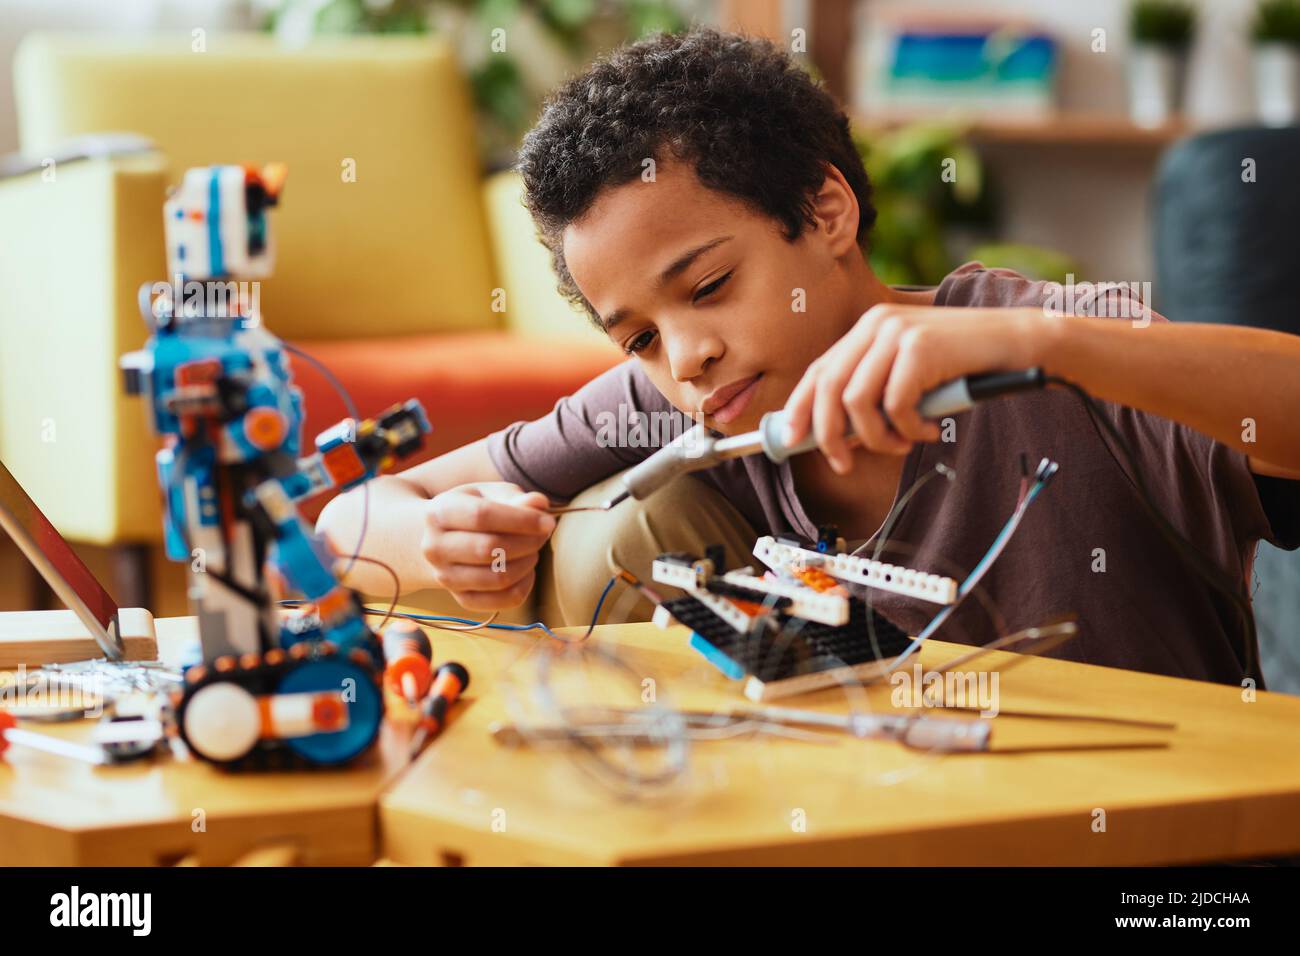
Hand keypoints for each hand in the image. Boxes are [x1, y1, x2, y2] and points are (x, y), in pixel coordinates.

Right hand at [421, 482, 555, 610]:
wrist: (440, 539)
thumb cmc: (472, 510)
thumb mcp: (489, 495)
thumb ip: (515, 497)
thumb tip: (540, 504)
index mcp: (440, 512)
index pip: (483, 516)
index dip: (521, 520)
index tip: (548, 522)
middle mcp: (435, 547)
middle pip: (489, 549)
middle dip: (527, 542)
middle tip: (543, 535)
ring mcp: (445, 577)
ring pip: (497, 578)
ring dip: (527, 564)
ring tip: (533, 550)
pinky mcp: (461, 598)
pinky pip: (501, 600)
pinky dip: (523, 587)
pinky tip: (527, 570)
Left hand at [783, 303, 1041, 471]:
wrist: (1017, 345)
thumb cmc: (964, 367)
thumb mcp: (910, 376)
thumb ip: (875, 394)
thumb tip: (837, 436)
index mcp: (869, 328)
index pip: (819, 370)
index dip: (800, 407)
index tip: (791, 439)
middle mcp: (877, 325)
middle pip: (829, 388)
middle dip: (828, 434)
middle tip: (842, 463)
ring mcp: (898, 333)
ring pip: (857, 402)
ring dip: (876, 437)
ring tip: (901, 444)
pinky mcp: (920, 348)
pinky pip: (894, 406)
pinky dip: (908, 429)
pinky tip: (928, 429)